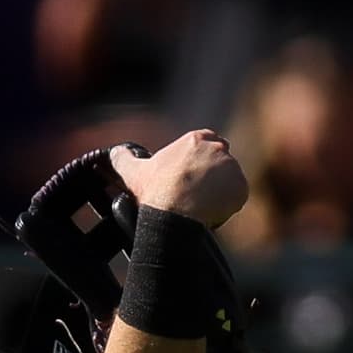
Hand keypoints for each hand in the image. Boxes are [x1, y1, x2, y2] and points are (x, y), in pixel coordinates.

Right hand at [111, 128, 247, 227]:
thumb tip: (112, 153)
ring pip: (228, 181)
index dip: (197, 164)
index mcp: (196, 139)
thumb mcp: (134, 172)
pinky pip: (237, 197)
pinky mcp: (240, 188)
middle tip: (193, 197)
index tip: (188, 179)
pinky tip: (211, 213)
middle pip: (219, 163)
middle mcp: (218, 148)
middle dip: (210, 178)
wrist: (173, 213)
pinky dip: (227, 206)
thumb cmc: (154, 191)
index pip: (205, 145)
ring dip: (218, 192)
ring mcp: (232, 167)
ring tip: (200, 208)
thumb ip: (123, 159)